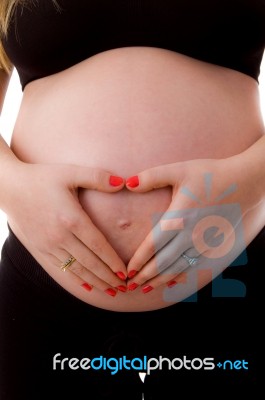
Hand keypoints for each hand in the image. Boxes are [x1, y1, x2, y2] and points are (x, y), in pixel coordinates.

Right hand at [4, 162, 127, 295]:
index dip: (113, 261)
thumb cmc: (42, 177)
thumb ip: (97, 177)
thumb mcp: (70, 172)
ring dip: (95, 282)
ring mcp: (49, 245)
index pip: (98, 245)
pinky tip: (87, 286)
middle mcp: (60, 236)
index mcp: (71, 218)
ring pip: (76, 269)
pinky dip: (76, 279)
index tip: (126, 272)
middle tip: (124, 287)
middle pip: (89, 262)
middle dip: (108, 277)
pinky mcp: (40, 249)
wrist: (10, 188)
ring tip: (111, 291)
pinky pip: (61, 268)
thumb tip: (123, 183)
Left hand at [125, 157, 256, 295]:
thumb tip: (128, 183)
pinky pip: (194, 265)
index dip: (139, 260)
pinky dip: (180, 275)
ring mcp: (203, 242)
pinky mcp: (212, 244)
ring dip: (161, 280)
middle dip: (145, 276)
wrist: (243, 182)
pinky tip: (171, 282)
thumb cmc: (209, 174)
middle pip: (163, 262)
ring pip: (178, 267)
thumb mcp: (179, 170)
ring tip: (146, 288)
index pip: (153, 245)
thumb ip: (152, 177)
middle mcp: (191, 234)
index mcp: (179, 217)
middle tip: (130, 286)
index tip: (127, 272)